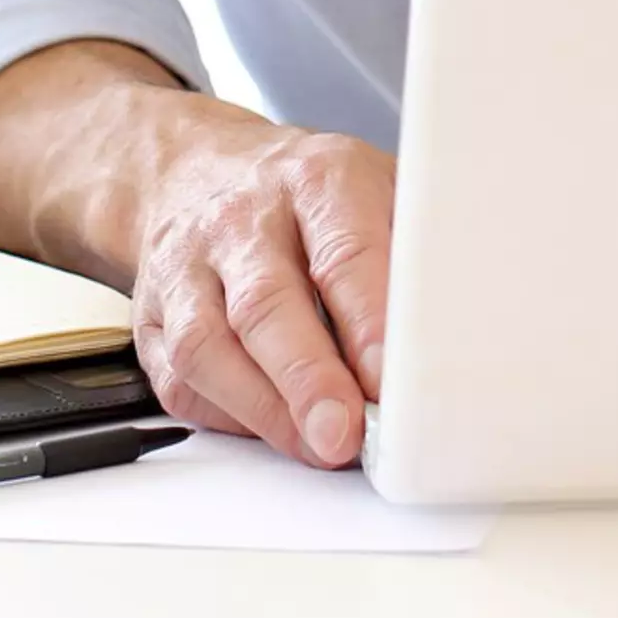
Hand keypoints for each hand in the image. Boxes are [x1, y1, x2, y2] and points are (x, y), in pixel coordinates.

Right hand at [126, 104, 395, 469]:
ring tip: (315, 447)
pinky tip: (272, 429)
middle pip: (267, 304)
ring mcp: (188, 267)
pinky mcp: (154, 318)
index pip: (344, 253)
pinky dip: (228, 416)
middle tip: (345, 434)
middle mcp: (243, 219)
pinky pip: (180, 379)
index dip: (368, 324)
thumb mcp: (378, 189)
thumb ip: (414, 255)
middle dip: (307, 379)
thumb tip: (462, 331)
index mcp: (316, 180)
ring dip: (265, 409)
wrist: (198, 170)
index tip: (392, 381)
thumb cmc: (309, 197)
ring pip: (209, 345)